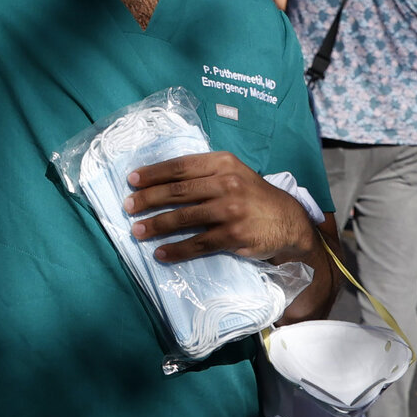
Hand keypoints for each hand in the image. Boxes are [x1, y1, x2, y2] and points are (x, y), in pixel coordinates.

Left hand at [124, 150, 318, 266]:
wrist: (289, 220)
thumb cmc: (252, 195)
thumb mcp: (233, 172)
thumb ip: (204, 173)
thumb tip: (161, 179)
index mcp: (222, 163)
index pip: (180, 166)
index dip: (153, 173)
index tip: (132, 180)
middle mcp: (226, 183)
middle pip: (178, 191)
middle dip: (148, 199)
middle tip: (127, 206)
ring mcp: (231, 210)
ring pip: (184, 218)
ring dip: (156, 225)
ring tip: (136, 230)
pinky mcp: (234, 235)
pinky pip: (199, 243)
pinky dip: (177, 249)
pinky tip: (161, 253)